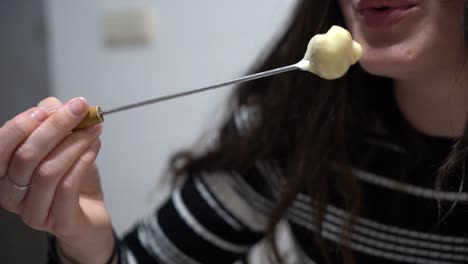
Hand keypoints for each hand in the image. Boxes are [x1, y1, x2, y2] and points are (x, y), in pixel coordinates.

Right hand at [0, 97, 113, 263]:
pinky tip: (94, 148)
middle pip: (26, 156)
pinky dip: (82, 161)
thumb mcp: (61, 145)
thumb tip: (55, 106)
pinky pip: (67, 187)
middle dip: (55, 127)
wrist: (90, 215)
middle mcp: (12, 194)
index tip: (48, 108)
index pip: (1, 147)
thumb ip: (52, 124)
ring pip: (47, 171)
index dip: (21, 125)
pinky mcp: (58, 222)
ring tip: (93, 130)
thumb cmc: (72, 180)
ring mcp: (33, 211)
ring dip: (74, 143)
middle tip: (79, 110)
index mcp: (5, 173)